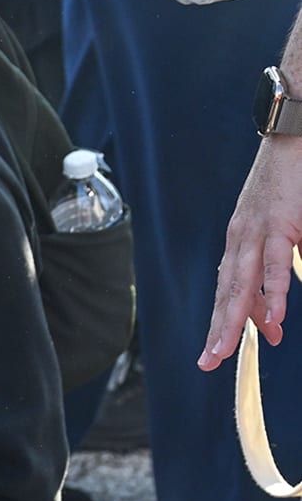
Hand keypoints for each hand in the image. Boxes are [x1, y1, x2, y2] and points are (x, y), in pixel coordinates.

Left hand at [206, 137, 301, 367]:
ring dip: (235, 321)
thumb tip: (277, 300)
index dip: (227, 321)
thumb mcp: (281, 226)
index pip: (230, 289)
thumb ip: (277, 261)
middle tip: (208, 363)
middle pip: (226, 293)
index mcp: (239, 241)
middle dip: (217, 331)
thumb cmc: (291, 182)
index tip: (225, 350)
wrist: (293, 137)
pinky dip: (273, 291)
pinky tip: (271, 316)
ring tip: (227, 351)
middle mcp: (240, 239)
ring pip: (242, 284)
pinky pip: (275, 264)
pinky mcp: (281, 223)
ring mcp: (258, 231)